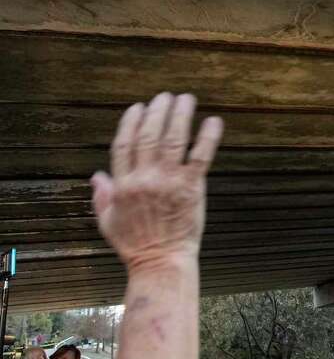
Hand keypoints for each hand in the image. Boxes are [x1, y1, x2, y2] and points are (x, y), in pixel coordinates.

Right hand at [90, 93, 222, 275]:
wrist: (160, 261)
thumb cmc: (134, 244)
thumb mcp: (108, 221)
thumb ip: (102, 196)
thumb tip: (96, 176)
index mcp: (122, 185)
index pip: (123, 144)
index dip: (131, 122)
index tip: (138, 107)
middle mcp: (143, 179)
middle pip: (148, 136)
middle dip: (157, 112)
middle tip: (165, 97)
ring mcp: (168, 182)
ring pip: (172, 140)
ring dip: (179, 116)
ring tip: (186, 99)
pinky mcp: (191, 188)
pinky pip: (200, 156)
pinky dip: (208, 137)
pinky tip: (213, 121)